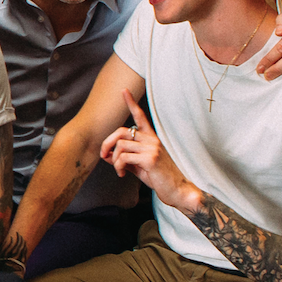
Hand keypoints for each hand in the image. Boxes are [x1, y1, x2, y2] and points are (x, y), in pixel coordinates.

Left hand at [103, 91, 197, 213]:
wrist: (177, 190)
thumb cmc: (159, 177)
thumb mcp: (138, 165)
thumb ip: (124, 158)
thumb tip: (106, 155)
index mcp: (151, 138)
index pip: (140, 117)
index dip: (131, 103)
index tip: (124, 91)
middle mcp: (152, 140)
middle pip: (121, 132)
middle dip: (107, 143)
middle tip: (104, 155)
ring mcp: (152, 148)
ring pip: (120, 145)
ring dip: (114, 160)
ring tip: (119, 170)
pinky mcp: (150, 158)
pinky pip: (124, 158)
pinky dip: (118, 166)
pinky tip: (123, 174)